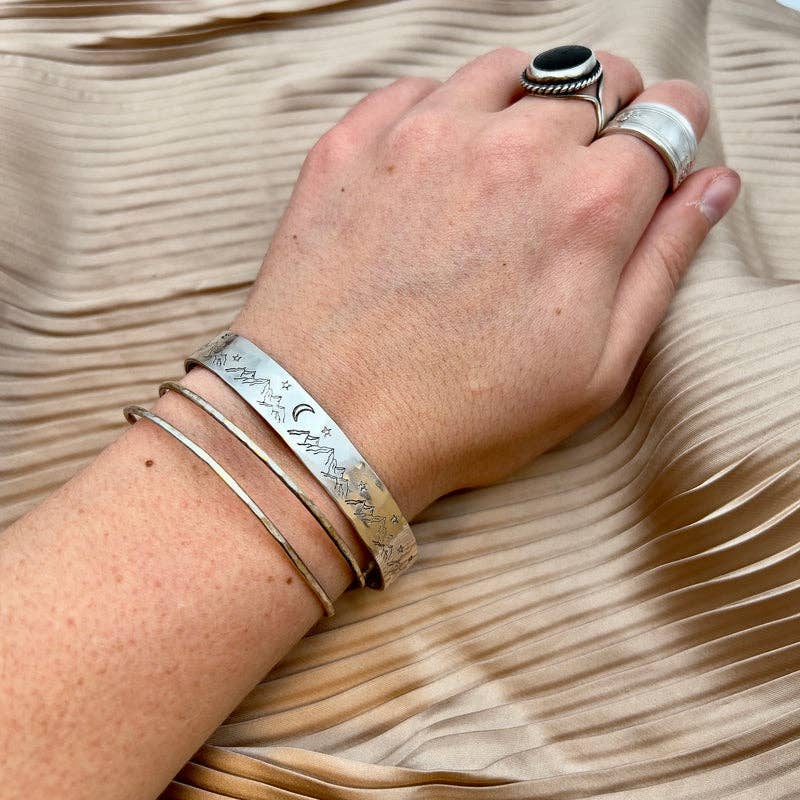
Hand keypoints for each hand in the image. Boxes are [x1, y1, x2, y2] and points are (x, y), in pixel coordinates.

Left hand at [233, 48, 739, 517]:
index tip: (654, 150)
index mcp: (590, 204)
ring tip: (510, 159)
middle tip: (579, 168)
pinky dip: (443, 111)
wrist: (327, 424)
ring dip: (527, 99)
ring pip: (510, 68)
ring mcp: (426, 135)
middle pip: (593, 81)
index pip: (666, 115)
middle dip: (604, 116)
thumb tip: (710, 185)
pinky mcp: (355, 142)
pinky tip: (436, 169)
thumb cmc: (465, 413)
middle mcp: (514, 148)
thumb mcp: (596, 369)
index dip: (669, 130)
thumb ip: (663, 264)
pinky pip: (421, 87)